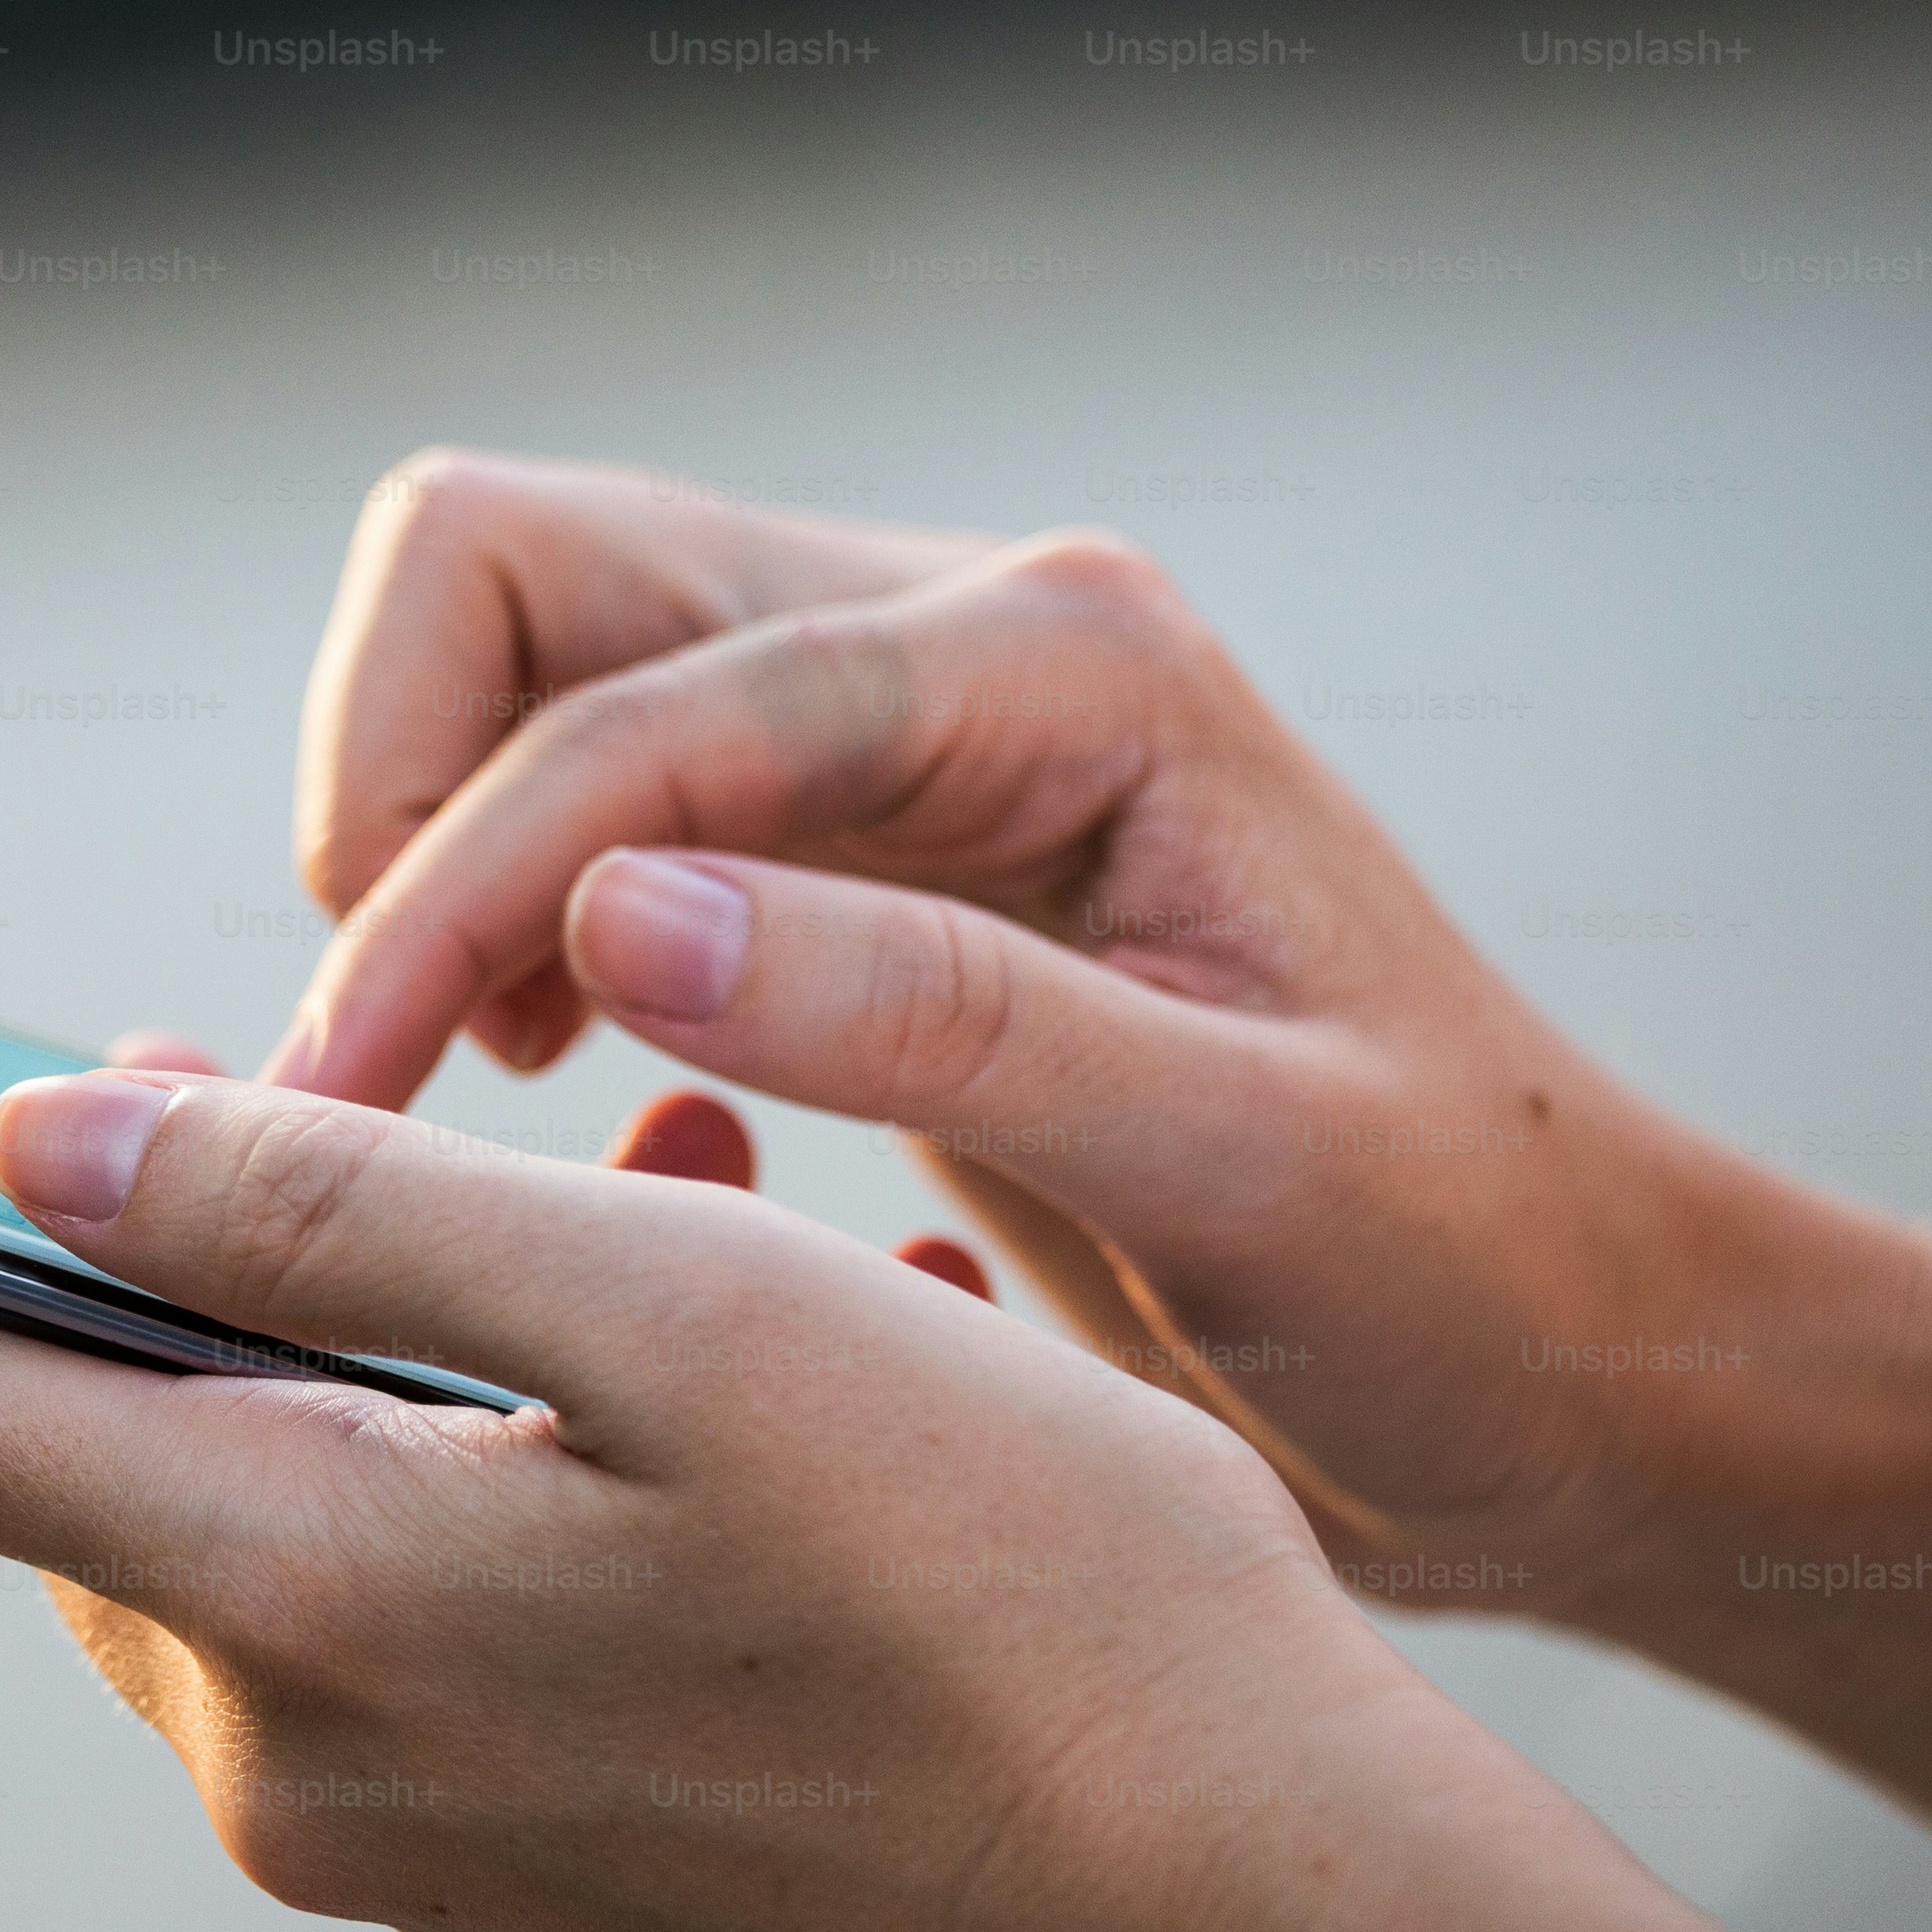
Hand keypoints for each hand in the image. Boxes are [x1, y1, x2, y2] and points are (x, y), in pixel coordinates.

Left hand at [0, 1064, 1486, 1931]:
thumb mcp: (689, 1327)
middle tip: (144, 1089)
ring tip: (583, 1201)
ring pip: (282, 1534)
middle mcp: (309, 1770)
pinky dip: (474, 1483)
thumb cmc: (1044, 1626)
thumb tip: (40, 1138)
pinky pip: (424, 1644)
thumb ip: (338, 1216)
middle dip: (89, 1257)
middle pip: (81, 1460)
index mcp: (299, 1601)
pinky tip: (671, 1377)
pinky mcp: (550, 1912)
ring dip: (356, 1352)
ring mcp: (429, 1869)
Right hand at [262, 446, 1931, 1931]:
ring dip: (429, 844)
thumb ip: (935, 1023)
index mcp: (1068, 670)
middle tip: (377, 1057)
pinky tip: (572, 1074)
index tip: (341, 1097)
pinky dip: (500, 906)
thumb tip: (609, 914)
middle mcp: (966, 640)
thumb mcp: (1244, 1171)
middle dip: (389, 791)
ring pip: (524, 656)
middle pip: (521, 566)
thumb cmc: (1473, 1282)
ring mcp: (900, 725)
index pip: (639, 705)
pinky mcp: (854, 839)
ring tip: (467, 1076)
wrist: (1590, 1364)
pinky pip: (580, 781)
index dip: (447, 887)